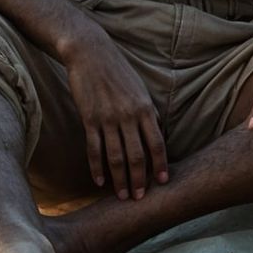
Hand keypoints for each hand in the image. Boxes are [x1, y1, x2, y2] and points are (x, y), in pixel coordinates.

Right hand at [58, 27, 168, 199]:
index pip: (157, 143)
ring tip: (121, 196)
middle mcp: (129, 115)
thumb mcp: (140, 90)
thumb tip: (157, 133)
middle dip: (139, 180)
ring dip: (119, 179)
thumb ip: (148, 113)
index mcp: (145, 108)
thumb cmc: (119, 71)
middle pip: (137, 155)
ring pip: (116, 156)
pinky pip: (94, 149)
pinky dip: (97, 167)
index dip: (160, 164)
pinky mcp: (89, 119)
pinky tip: (99, 181)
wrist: (91, 54)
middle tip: (140, 198)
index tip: (163, 182)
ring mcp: (108, 118)